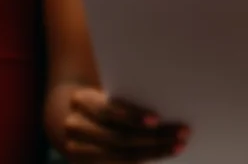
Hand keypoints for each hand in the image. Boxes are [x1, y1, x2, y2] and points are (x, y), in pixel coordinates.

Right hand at [63, 87, 188, 162]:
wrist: (65, 115)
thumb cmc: (98, 98)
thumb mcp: (104, 90)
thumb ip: (125, 95)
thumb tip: (165, 94)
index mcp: (82, 101)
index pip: (108, 111)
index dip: (132, 116)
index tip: (157, 118)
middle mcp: (76, 127)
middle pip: (119, 138)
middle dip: (154, 138)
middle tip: (182, 133)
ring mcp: (78, 151)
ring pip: (122, 156)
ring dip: (154, 152)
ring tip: (178, 146)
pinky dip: (141, 163)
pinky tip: (160, 157)